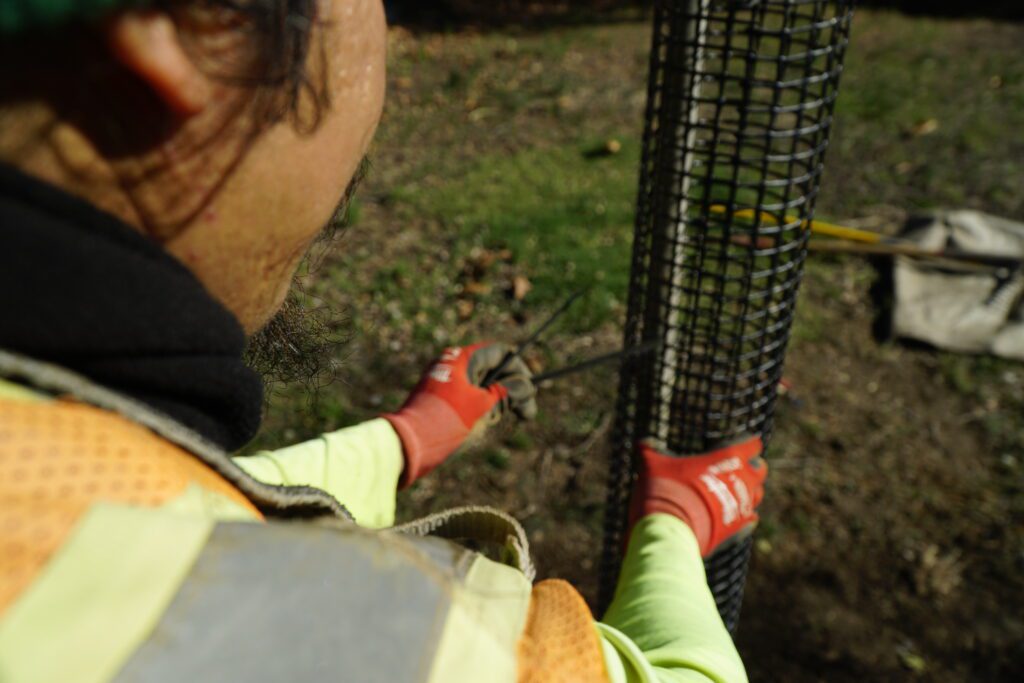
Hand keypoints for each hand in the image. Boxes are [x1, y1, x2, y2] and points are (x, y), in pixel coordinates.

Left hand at [384, 342, 535, 486]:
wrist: (408, 443)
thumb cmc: (447, 421)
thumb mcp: (485, 405)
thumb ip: (509, 391)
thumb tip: (526, 385)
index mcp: (461, 358)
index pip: (501, 352)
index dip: (520, 369)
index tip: (529, 390)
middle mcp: (453, 365)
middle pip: (494, 370)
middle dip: (512, 391)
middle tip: (525, 414)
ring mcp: (447, 383)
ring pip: (484, 388)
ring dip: (499, 403)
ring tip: (499, 421)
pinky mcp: (442, 401)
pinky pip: (471, 399)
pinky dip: (484, 410)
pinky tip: (486, 424)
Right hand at [630, 436, 766, 556]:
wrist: (669, 530)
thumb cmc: (663, 490)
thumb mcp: (651, 465)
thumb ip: (649, 452)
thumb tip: (641, 443)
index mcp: (725, 459)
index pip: (750, 445)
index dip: (748, 443)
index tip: (745, 443)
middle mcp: (740, 481)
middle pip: (759, 471)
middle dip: (753, 468)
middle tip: (742, 467)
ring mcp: (741, 507)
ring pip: (756, 496)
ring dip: (750, 492)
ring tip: (738, 491)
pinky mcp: (735, 529)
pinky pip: (749, 521)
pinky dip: (745, 518)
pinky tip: (741, 518)